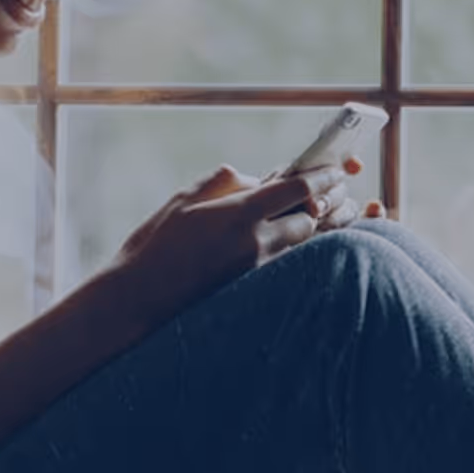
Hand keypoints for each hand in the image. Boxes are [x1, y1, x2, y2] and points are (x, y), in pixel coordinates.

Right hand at [102, 157, 357, 325]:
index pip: (299, 190)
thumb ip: (225, 182)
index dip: (323, 178)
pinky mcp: (253, 290)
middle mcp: (254, 243)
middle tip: (329, 195)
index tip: (336, 171)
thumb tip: (256, 178)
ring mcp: (257, 271)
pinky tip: (289, 245)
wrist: (137, 301)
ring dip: (309, 230)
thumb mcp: (184, 200)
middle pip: (310, 220)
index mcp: (238, 214)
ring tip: (314, 218)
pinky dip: (295, 252)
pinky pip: (287, 266)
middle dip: (321, 207)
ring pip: (302, 246)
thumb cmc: (153, 246)